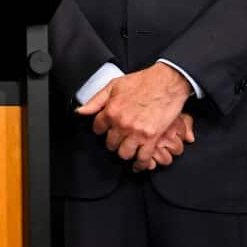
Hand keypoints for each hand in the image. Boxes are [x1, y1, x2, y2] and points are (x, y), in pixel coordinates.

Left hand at [77, 62, 192, 163]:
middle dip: (113, 142)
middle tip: (118, 139)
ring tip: (128, 148)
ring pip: (124, 153)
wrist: (166, 82)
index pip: (97, 129)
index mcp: (111, 110)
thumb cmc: (142, 82)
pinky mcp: (151, 138)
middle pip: (110, 143)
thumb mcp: (113, 86)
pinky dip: (140, 164)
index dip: (100, 129)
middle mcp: (122, 123)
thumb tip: (80, 111)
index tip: (105, 130)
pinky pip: (143, 158)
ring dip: (125, 152)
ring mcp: (136, 132)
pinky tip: (138, 164)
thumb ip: (95, 101)